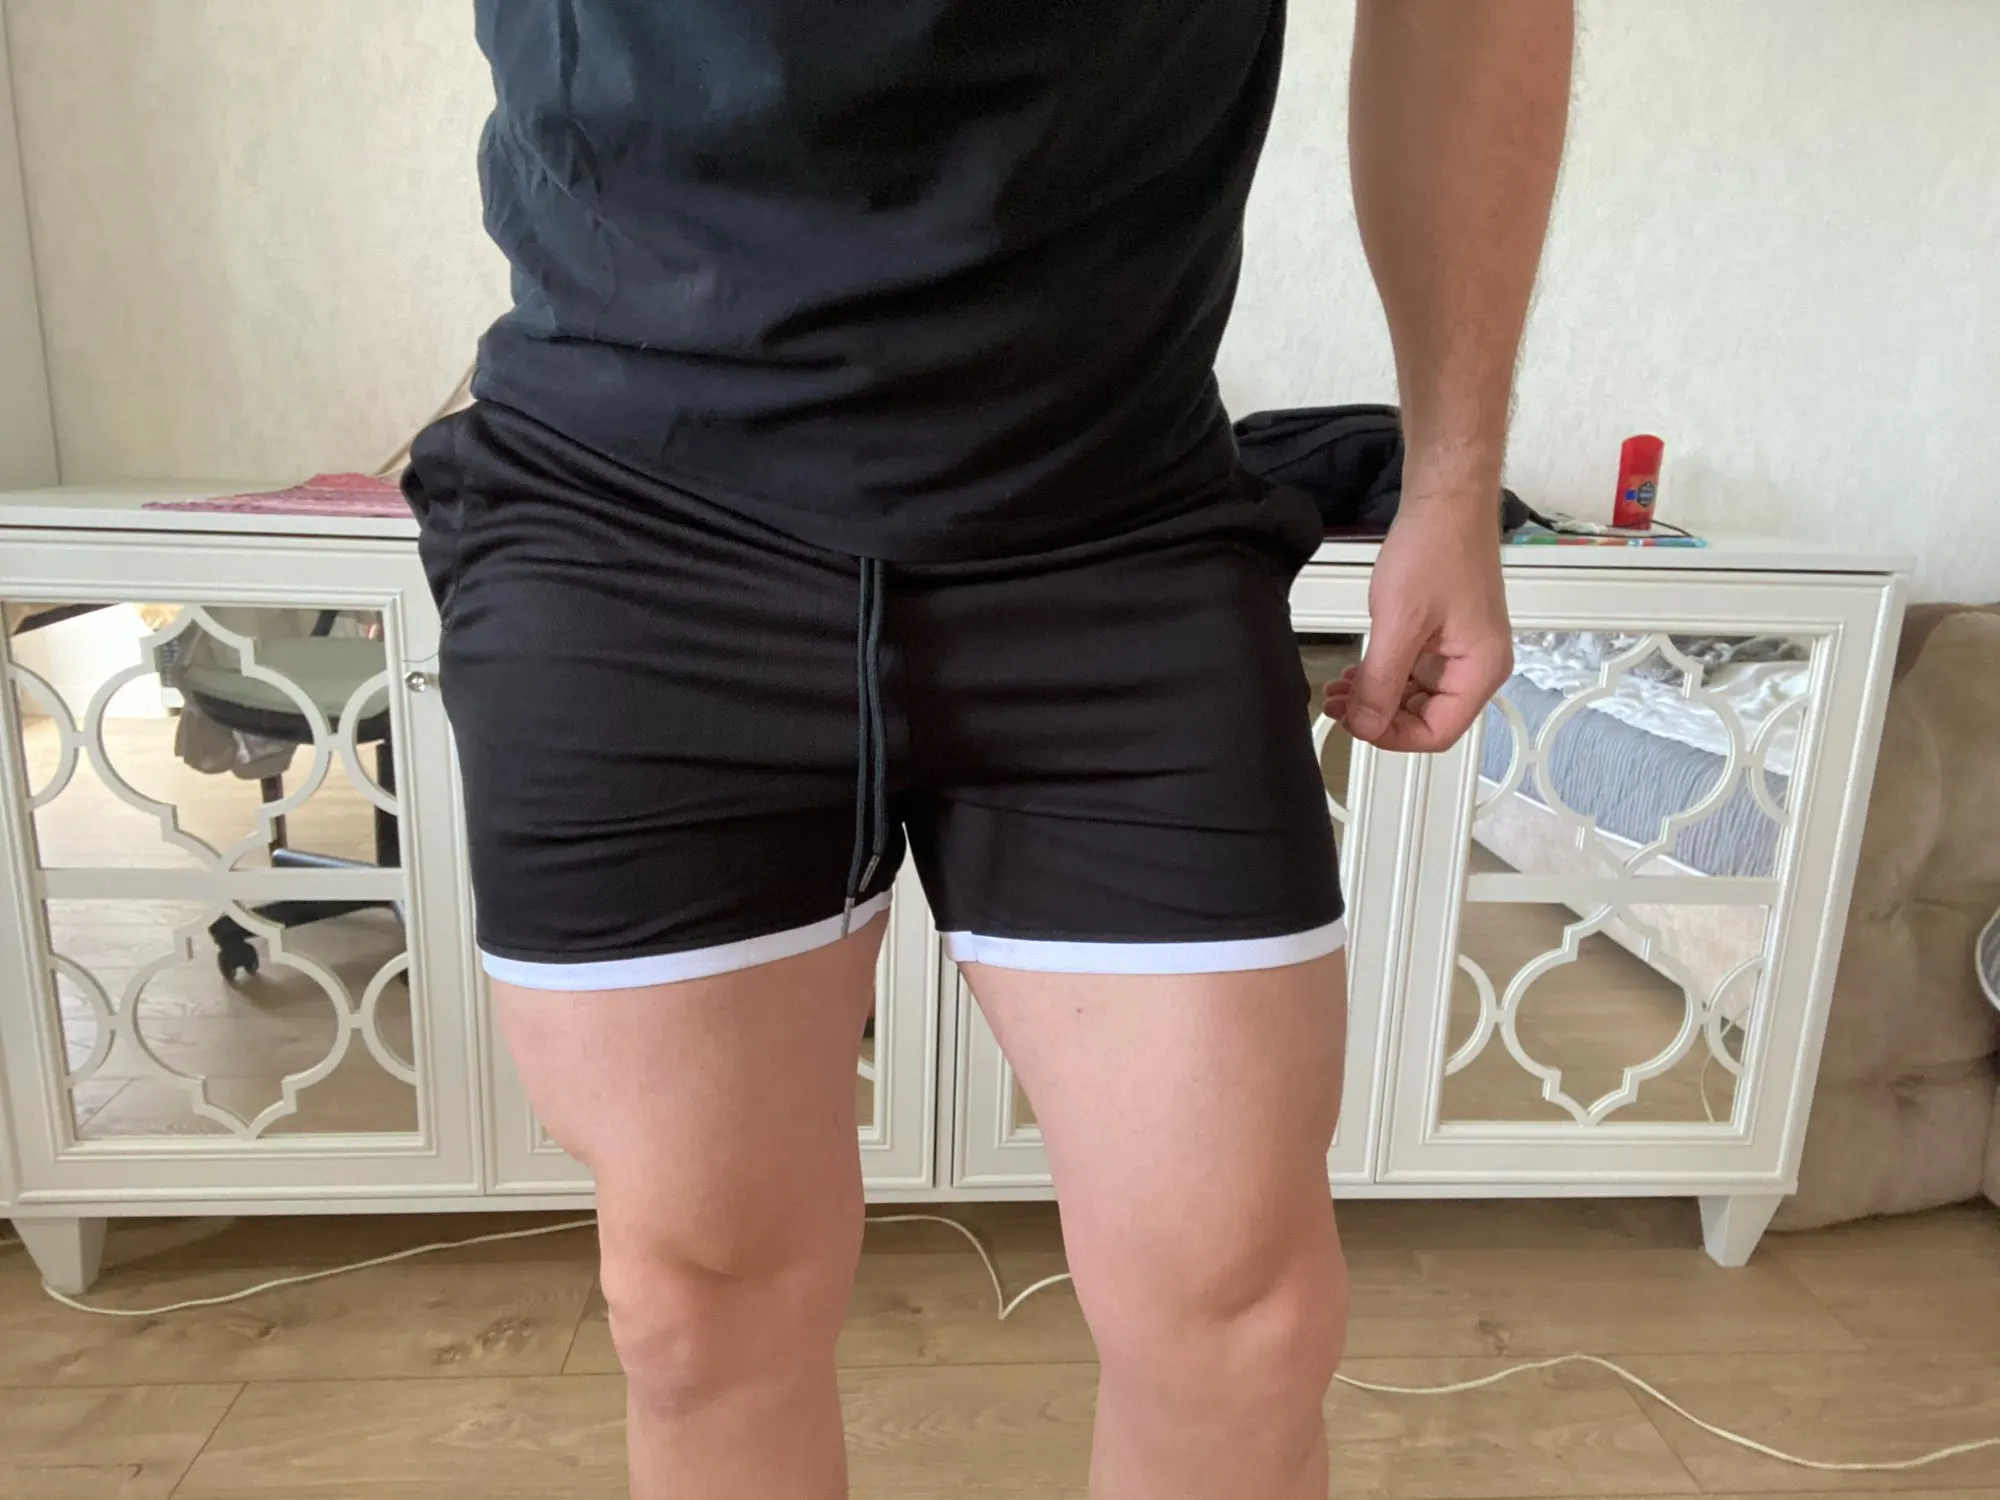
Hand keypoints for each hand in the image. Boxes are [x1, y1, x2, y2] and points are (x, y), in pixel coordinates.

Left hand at [1324, 498, 1511, 750]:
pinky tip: (1355, 672)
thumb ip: (1381, 682)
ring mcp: (1461, 650)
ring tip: (1339, 691)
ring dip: (1376, 697)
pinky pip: (1412, 671)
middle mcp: (1478, 666)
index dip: (1390, 736)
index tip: (1354, 724)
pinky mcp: (1444, 635)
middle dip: (1379, 717)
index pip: (1436, 733)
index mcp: (1481, 670)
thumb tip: (1365, 726)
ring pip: (1415, 697)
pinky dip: (1383, 675)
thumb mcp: (1400, 624)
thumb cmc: (1436, 548)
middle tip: (1338, 707)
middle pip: (1426, 718)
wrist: (1445, 500)